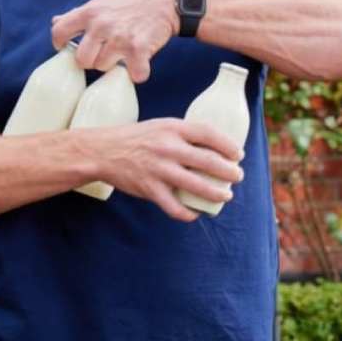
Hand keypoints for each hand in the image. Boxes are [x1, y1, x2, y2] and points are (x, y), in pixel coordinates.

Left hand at [50, 0, 179, 82]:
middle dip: (91, 59)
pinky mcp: (139, 49)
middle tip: (103, 52)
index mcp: (89, 12)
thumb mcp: (102, 1)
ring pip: (103, 67)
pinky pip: (133, 74)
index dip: (60, 43)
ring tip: (123, 52)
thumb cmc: (131, 2)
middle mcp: (101, 25)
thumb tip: (55, 21)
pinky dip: (138, 73)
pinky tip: (140, 64)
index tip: (68, 47)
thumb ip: (79, 14)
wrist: (167, 1)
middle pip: (82, 60)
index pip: (59, 32)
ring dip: (113, 65)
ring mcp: (119, 38)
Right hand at [77, 118, 244, 221]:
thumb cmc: (136, 138)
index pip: (208, 133)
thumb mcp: (160, 127)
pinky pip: (175, 207)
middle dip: (229, 172)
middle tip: (237, 177)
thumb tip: (214, 148)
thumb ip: (183, 134)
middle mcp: (167, 148)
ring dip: (217, 194)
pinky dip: (188, 213)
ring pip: (197, 186)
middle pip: (209, 161)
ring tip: (225, 196)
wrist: (103, 151)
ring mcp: (159, 169)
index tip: (238, 155)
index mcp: (171, 128)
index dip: (228, 145)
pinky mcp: (149, 189)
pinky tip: (195, 213)